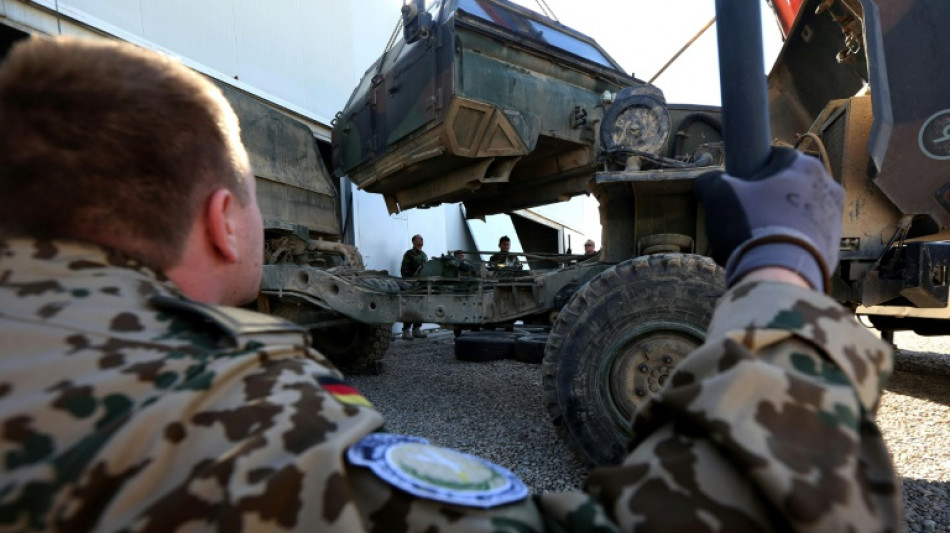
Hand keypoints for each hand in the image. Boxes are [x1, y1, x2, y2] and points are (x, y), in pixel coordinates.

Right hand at [693, 148, 843, 291]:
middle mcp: (827, 187)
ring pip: (799, 212)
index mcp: (804, 166)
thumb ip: (711, 181)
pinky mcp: (834, 247)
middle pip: (789, 186)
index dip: (754, 171)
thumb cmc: (752, 226)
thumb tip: (708, 182)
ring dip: (780, 221)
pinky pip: (806, 238)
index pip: (776, 156)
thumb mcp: (719, 195)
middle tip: (746, 216)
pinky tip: (770, 256)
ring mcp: (834, 219)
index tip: (740, 188)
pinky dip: (790, 243)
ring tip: (756, 241)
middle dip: (768, 198)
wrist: (779, 275)